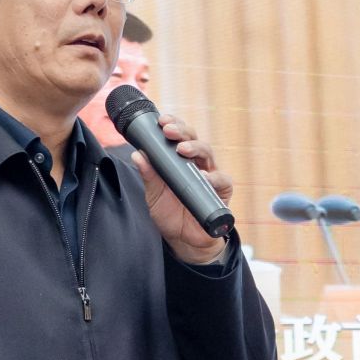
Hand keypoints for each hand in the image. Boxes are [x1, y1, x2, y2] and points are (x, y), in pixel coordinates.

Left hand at [131, 113, 232, 264]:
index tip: (161, 121)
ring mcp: (211, 174)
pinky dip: (214, 178)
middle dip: (182, 131)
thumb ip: (148, 176)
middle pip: (193, 138)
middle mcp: (196, 163)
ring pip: (207, 153)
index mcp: (179, 160)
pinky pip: (222, 180)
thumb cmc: (170, 213)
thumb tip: (138, 155)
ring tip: (182, 150)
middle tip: (169, 130)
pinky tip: (204, 177)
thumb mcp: (153, 195)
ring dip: (195, 148)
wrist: (184, 239)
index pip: (178, 136)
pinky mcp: (222, 191)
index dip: (172, 125)